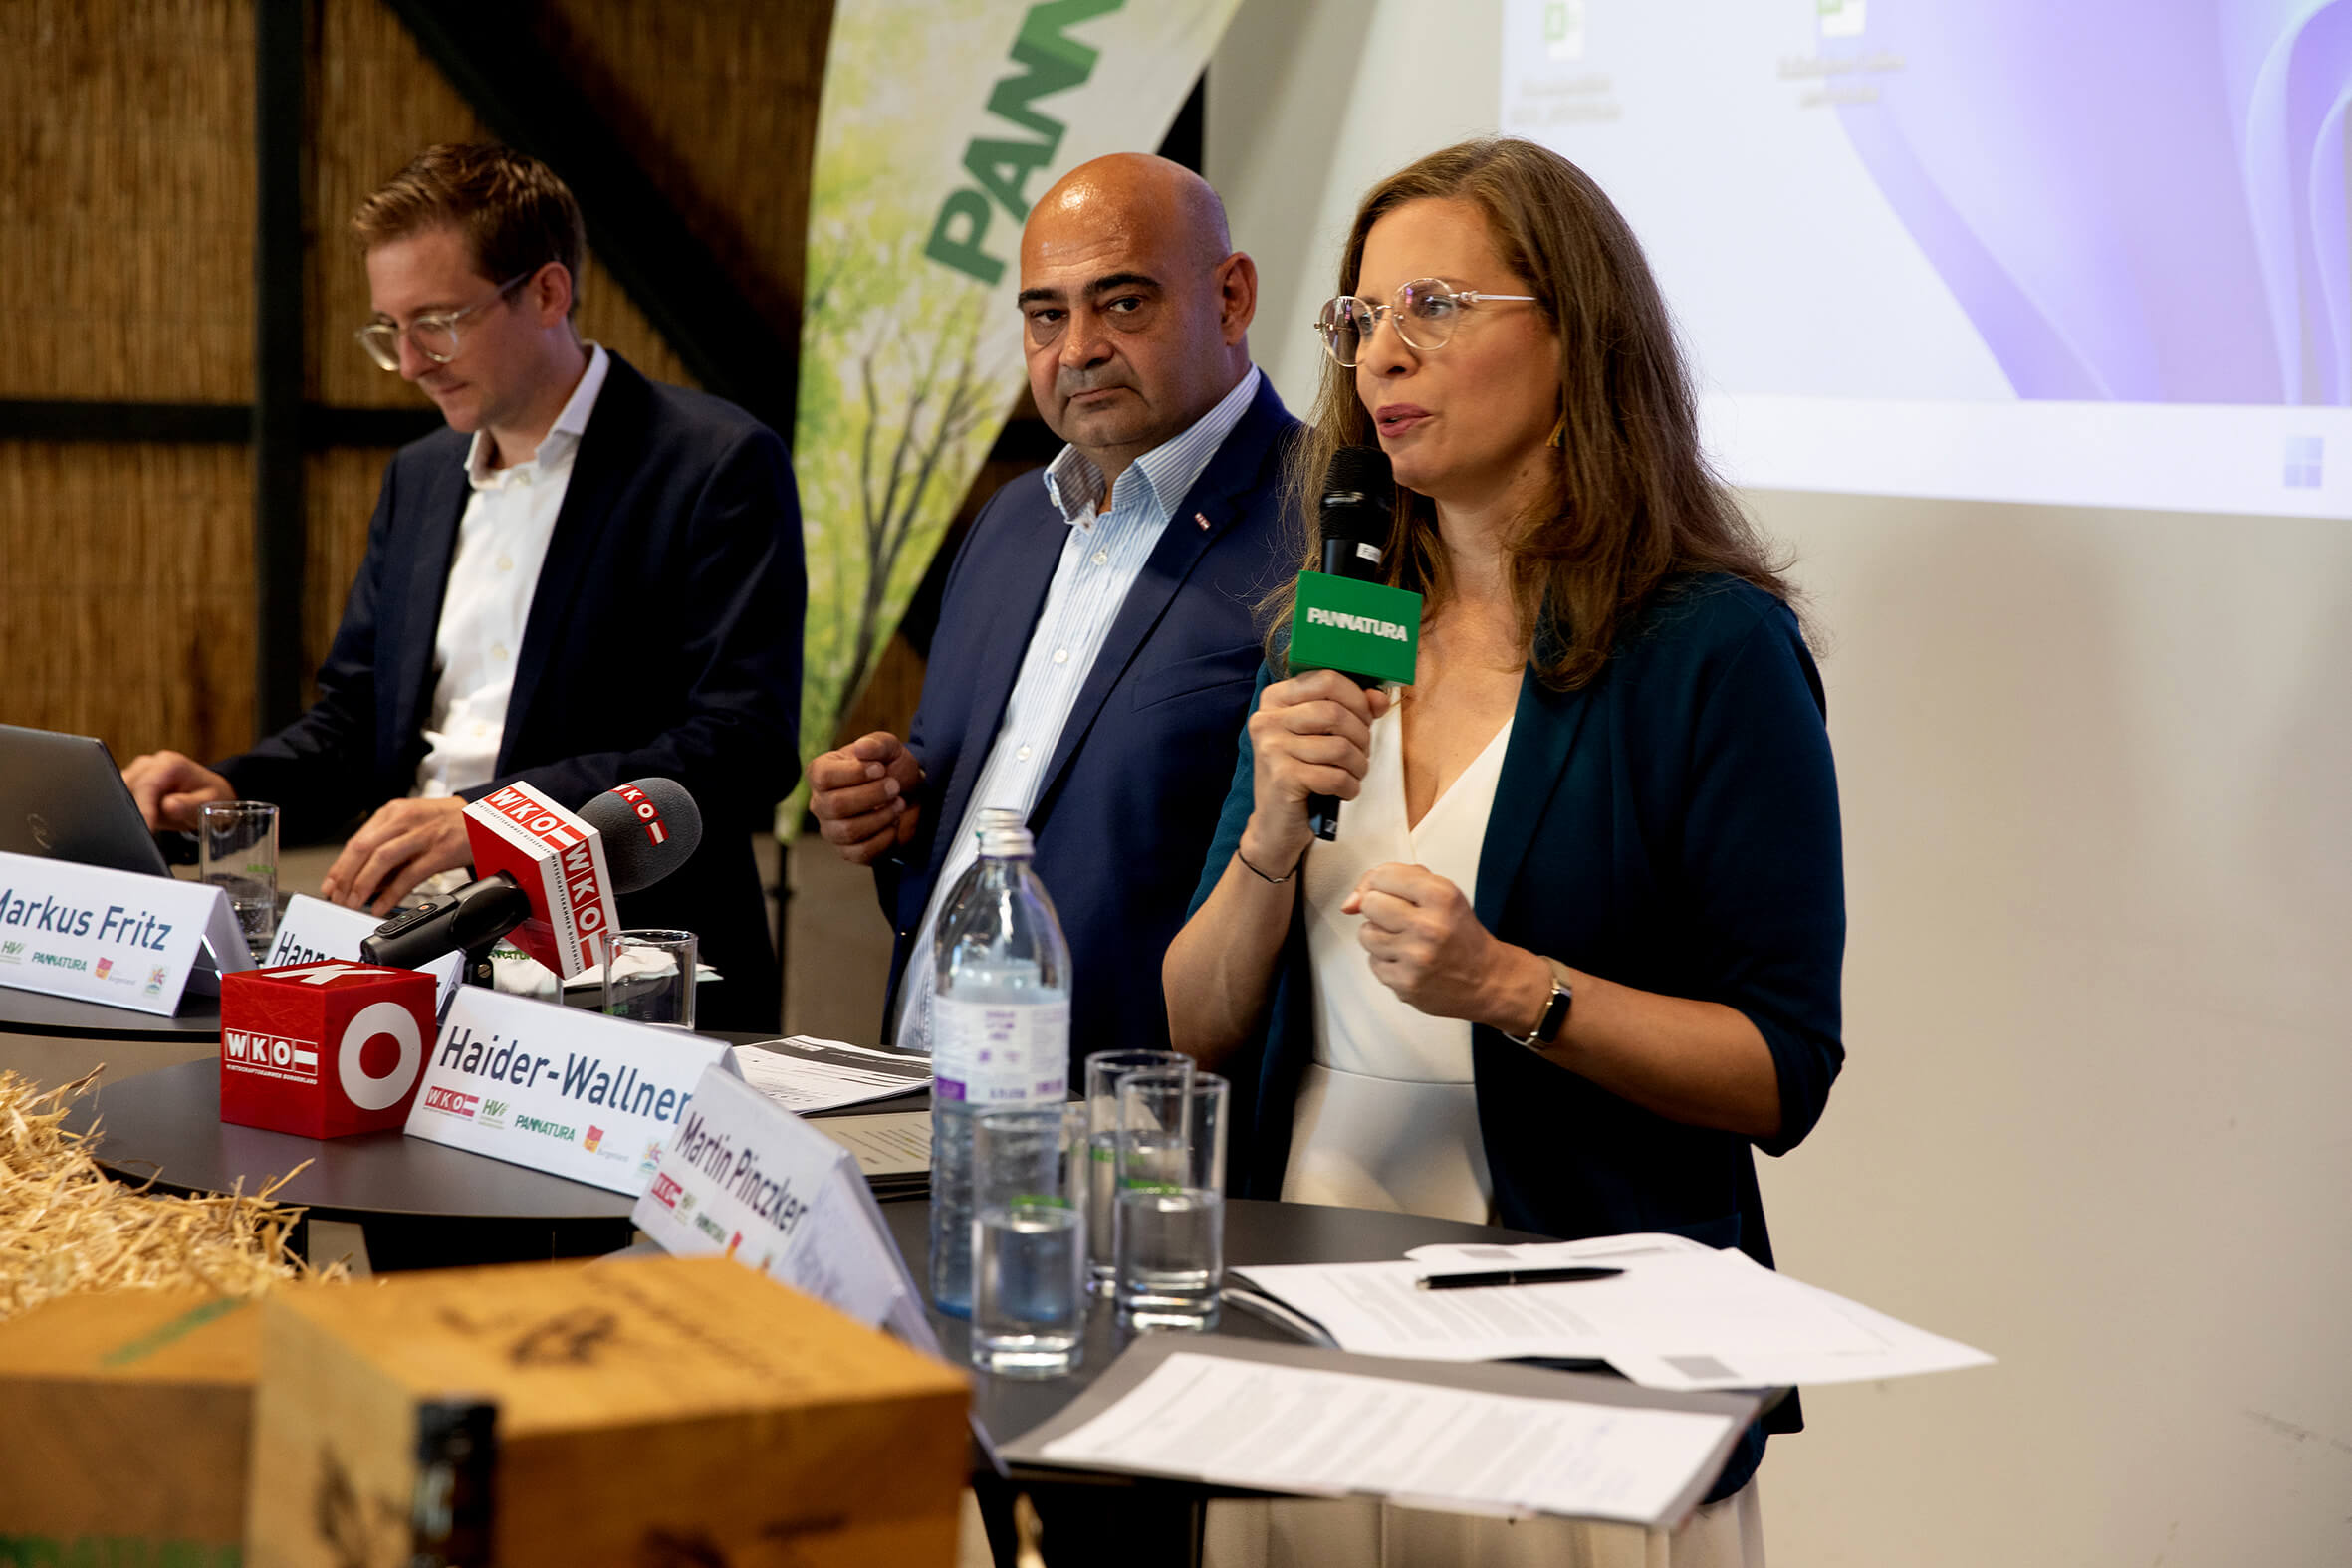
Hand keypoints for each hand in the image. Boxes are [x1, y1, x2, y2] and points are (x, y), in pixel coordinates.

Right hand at [121, 750, 234, 830]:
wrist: (210, 793)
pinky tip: (143, 820)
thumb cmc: (210, 797)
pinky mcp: (131, 784)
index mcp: (170, 763)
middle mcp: (150, 763)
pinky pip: (121, 798)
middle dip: (133, 811)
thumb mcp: (208, 804)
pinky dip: (128, 811)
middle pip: (127, 788)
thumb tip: (168, 806)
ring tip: (151, 824)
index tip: (146, 828)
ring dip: (130, 811)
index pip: (147, 786)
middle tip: (145, 833)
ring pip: (119, 794)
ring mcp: (138, 772)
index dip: (143, 809)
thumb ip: (188, 805)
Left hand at [322, 796, 472, 914]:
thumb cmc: (451, 824)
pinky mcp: (441, 851)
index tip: (330, 886)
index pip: (358, 840)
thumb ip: (390, 845)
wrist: (487, 819)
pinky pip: (409, 875)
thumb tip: (367, 877)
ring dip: (363, 885)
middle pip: (364, 849)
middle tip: (337, 898)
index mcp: (395, 812)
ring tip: (354, 904)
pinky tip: (381, 906)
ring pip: (382, 860)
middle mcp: (406, 820)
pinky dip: (391, 893)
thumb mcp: (415, 824)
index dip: (340, 866)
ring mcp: (424, 835)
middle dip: (346, 877)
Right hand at [808, 732, 922, 866]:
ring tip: (899, 804)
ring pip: (848, 831)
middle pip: (835, 806)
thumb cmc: (893, 768)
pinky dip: (884, 838)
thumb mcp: (890, 749)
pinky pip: (861, 852)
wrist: (911, 796)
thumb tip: (862, 748)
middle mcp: (820, 803)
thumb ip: (877, 744)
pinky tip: (894, 824)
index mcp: (821, 772)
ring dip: (881, 817)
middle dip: (873, 795)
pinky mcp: (848, 851)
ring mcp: (832, 830)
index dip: (855, 774)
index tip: (880, 768)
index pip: (823, 777)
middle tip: (895, 786)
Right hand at [1239, 669, 1392, 876]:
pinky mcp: (1282, 778)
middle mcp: (1266, 719)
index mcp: (1274, 699)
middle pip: (1335, 712)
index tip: (1365, 717)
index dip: (1357, 698)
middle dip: (1361, 735)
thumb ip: (1350, 709)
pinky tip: (1342, 792)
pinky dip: (1349, 787)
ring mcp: (1271, 748)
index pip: (1326, 679)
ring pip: (1339, 746)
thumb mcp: (1321, 736)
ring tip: (1353, 774)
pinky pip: (1335, 776)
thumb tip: (1380, 697)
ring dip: (1358, 765)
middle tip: (1360, 753)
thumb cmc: (1302, 774)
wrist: (1274, 825)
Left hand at [1344, 862, 1551, 1030]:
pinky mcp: (1405, 984)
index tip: (1394, 893)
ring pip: (1366, 934)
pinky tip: (1408, 962)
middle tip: (1400, 919)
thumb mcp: (1441, 893)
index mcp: (1441, 896)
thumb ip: (1396, 881)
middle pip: (1369, 903)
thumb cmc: (1459, 933)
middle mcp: (1429, 926)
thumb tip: (1348, 903)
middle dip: (1379, 909)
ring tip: (1405, 942)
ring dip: (1380, 936)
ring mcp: (1416, 958)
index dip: (1383, 883)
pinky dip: (1386, 961)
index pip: (1383, 875)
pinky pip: (1373, 963)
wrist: (1487, 980)